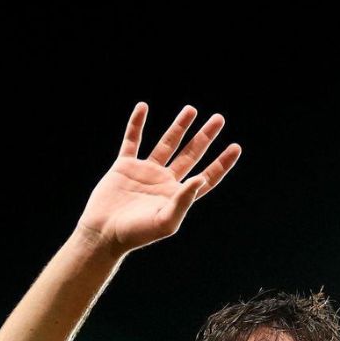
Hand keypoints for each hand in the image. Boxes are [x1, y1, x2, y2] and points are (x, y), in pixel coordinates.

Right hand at [77, 103, 240, 254]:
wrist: (103, 233)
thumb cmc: (136, 234)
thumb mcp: (164, 222)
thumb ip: (183, 201)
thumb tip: (201, 178)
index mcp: (177, 196)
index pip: (206, 177)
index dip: (222, 163)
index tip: (236, 147)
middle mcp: (164, 181)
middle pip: (190, 154)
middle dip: (205, 137)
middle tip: (219, 119)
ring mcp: (145, 171)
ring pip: (166, 143)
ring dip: (179, 126)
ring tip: (191, 109)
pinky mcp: (124, 166)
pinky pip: (132, 140)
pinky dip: (136, 124)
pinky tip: (143, 106)